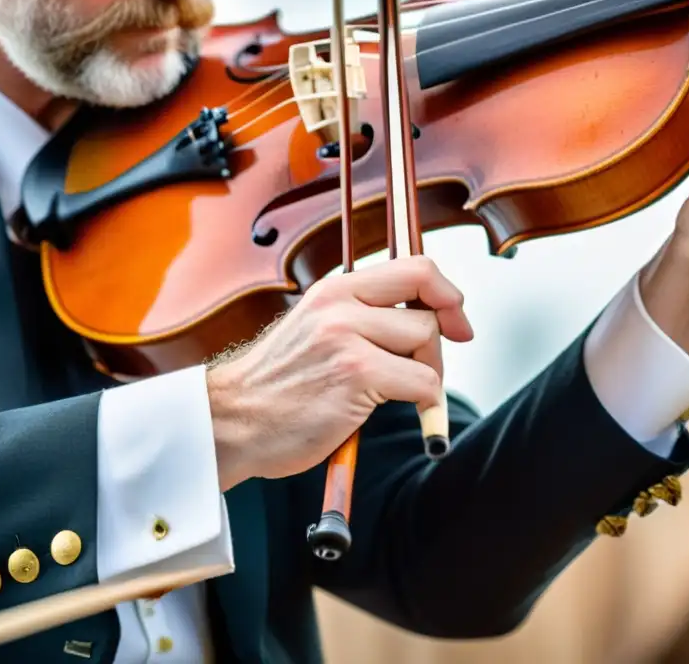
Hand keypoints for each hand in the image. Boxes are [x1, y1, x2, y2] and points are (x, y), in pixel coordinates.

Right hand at [205, 256, 472, 488]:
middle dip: (440, 341)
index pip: (413, 268)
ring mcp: (347, 338)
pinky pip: (422, 384)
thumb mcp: (314, 331)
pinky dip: (424, 404)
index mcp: (333, 290)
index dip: (446, 292)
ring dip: (426, 374)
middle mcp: (340, 306)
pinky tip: (400, 412)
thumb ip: (360, 318)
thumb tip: (421, 320)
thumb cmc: (277, 388)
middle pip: (428, 304)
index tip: (456, 318)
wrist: (233, 421)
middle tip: (425, 371)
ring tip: (396, 395)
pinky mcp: (356, 375)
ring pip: (427, 342)